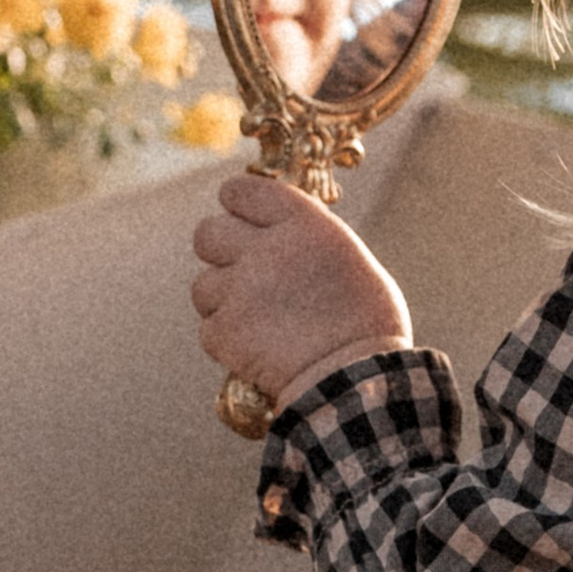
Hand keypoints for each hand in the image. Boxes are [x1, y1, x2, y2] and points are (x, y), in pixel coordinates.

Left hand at [190, 165, 411, 415]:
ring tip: (257, 322)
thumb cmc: (368, 325)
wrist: (356, 380)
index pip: (242, 191)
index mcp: (303, 225)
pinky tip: (257, 349)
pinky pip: (209, 328)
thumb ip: (310, 242)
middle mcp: (266, 250)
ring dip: (223, 301)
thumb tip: (285, 238)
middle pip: (208, 234)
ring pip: (203, 285)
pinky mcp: (224, 332)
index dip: (236, 204)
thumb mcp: (352, 262)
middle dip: (218, 251)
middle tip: (239, 271)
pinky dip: (228, 340)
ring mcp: (240, 291)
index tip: (241, 218)